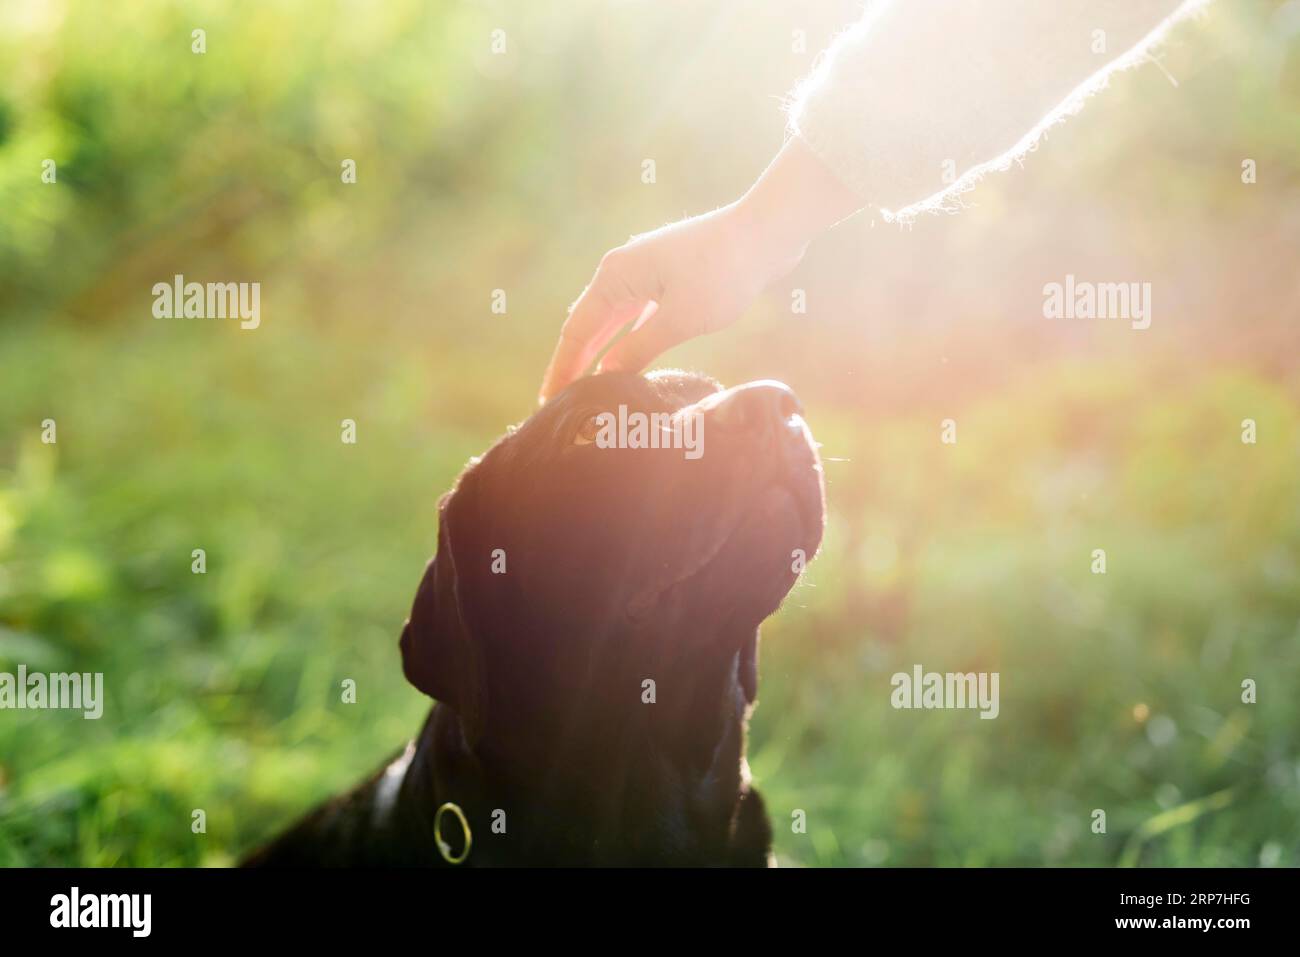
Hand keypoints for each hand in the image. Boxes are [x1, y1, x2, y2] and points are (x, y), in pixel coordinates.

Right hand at [539, 137, 862, 402]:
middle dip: (573, 363)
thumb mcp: (679, 320)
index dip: (562, 369)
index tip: (548, 402)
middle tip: (558, 402)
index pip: (576, 332)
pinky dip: (623, 340)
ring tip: (583, 385)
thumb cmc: (724, 273)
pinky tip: (621, 360)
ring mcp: (644, 272)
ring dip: (597, 352)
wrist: (767, 231)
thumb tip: (605, 375)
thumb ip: (637, 349)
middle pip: (587, 326)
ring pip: (610, 320)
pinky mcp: (666, 277)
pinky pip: (633, 315)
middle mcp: (621, 270)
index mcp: (615, 276)